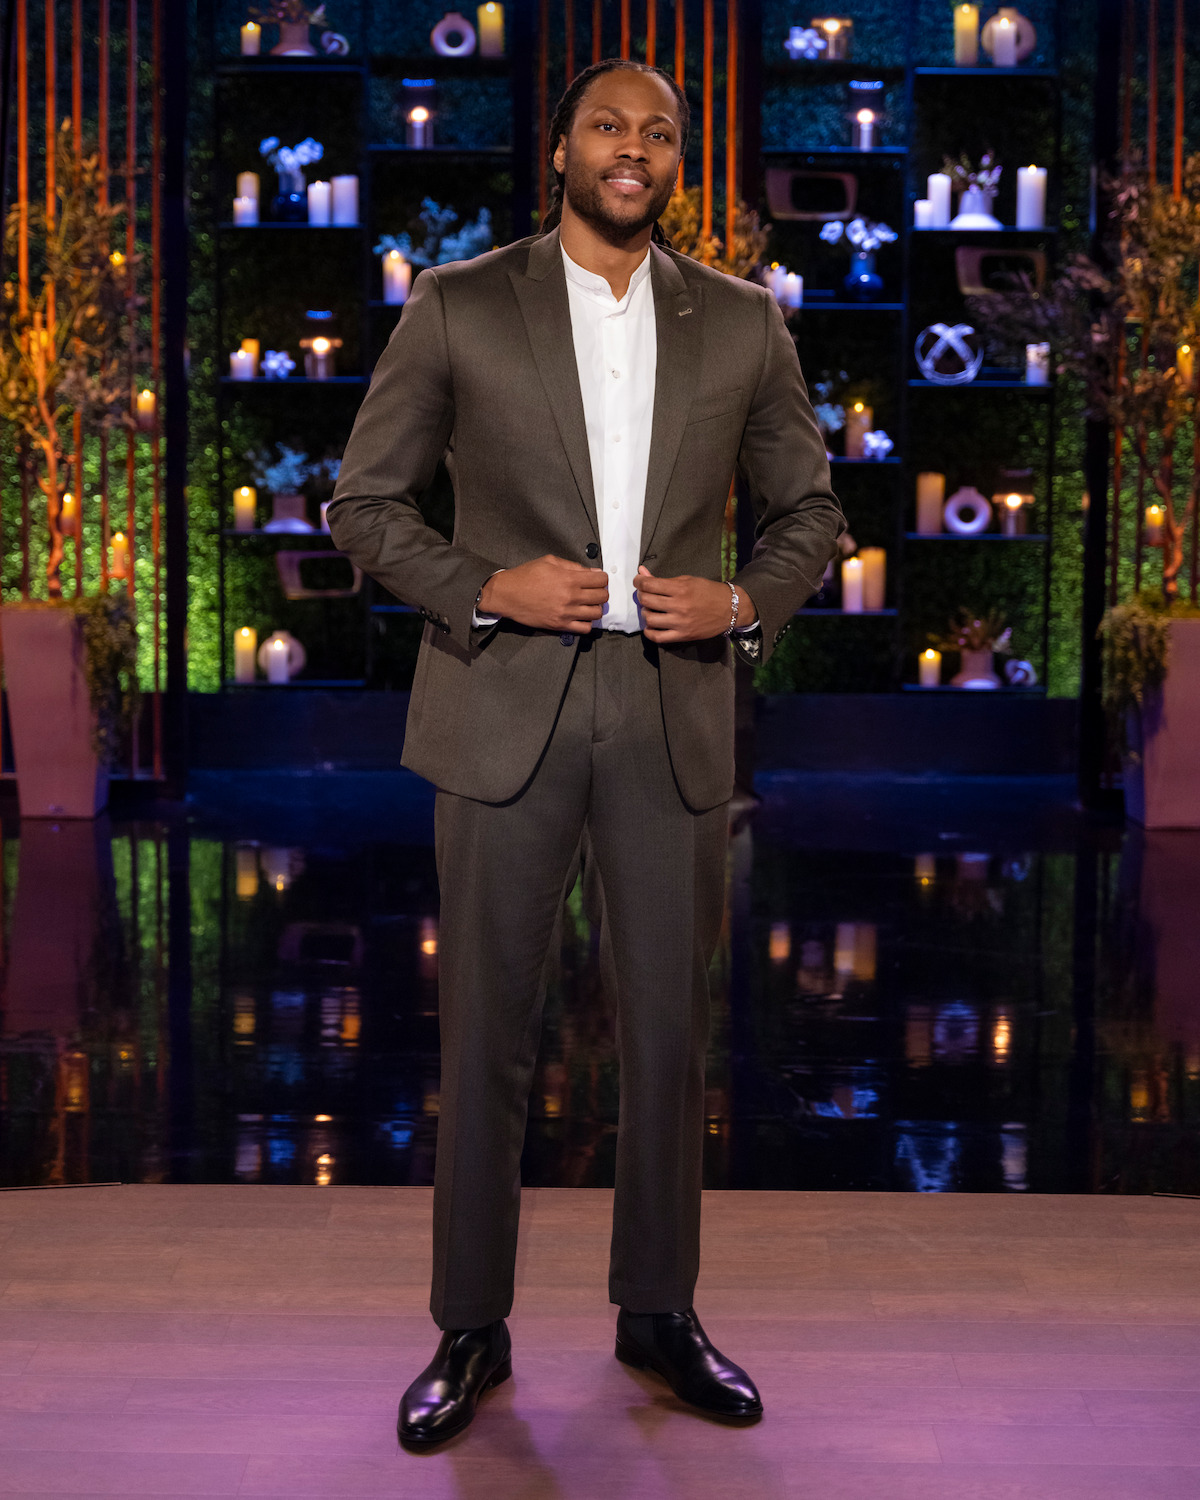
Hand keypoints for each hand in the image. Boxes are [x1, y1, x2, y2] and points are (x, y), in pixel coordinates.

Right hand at [480, 554, 608, 633]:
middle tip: (594, 591)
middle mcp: (571, 596)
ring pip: (596, 613)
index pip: (601, 580)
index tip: (597, 579)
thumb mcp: (549, 562)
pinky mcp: (560, 625)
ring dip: (595, 608)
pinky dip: (587, 622)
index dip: (602, 578)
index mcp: (569, 578)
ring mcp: (566, 612)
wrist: (508, 594)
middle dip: (601, 592)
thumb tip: (592, 572)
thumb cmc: (526, 575)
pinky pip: (584, 628)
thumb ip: (572, 566)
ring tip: (588, 604)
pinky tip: (581, 616)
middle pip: (602, 597)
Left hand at [635, 567, 757, 643]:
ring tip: (650, 609)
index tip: (638, 581)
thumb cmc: (708, 592)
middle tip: (644, 594)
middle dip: (641, 595)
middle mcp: (679, 605)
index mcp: (680, 588)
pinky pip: (659, 637)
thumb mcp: (687, 580)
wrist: (730, 608)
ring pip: (649, 619)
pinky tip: (650, 626)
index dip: (638, 581)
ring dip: (645, 613)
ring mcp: (680, 622)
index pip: (649, 584)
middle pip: (646, 600)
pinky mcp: (683, 635)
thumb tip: (641, 571)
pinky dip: (649, 632)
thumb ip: (663, 579)